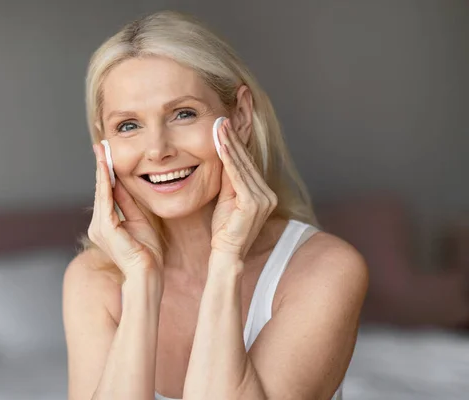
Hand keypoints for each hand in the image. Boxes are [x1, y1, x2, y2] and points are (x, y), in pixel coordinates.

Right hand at [88, 143, 163, 278]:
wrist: (147, 273)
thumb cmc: (147, 253)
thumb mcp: (140, 220)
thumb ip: (129, 203)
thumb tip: (123, 184)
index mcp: (106, 225)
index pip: (107, 194)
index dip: (107, 174)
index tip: (108, 155)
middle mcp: (98, 226)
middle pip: (101, 190)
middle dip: (101, 167)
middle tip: (101, 146)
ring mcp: (99, 227)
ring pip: (101, 192)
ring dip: (102, 170)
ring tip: (102, 151)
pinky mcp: (104, 227)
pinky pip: (105, 199)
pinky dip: (105, 182)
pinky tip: (106, 168)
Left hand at [210, 119, 277, 263]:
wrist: (227, 254)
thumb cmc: (224, 231)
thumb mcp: (227, 200)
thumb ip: (229, 181)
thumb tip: (225, 158)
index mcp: (263, 193)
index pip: (248, 163)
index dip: (237, 143)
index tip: (226, 125)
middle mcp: (267, 194)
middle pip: (246, 160)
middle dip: (234, 138)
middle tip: (223, 118)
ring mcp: (263, 199)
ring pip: (242, 165)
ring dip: (229, 144)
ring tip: (220, 126)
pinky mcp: (253, 203)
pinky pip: (237, 176)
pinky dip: (228, 159)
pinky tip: (220, 145)